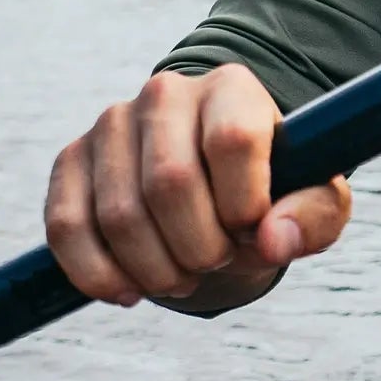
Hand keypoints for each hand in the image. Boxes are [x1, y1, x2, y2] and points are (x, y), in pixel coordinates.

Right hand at [44, 63, 351, 311]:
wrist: (215, 185)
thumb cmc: (273, 191)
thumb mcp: (314, 201)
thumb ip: (312, 217)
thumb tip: (272, 241)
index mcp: (232, 89)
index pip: (232, 140)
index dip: (244, 205)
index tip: (253, 233)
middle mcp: (165, 94)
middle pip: (170, 183)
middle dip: (199, 248)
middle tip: (217, 263)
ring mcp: (111, 124)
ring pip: (118, 214)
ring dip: (155, 270)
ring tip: (183, 277)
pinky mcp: (70, 160)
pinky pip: (66, 227)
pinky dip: (98, 275)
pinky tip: (130, 291)